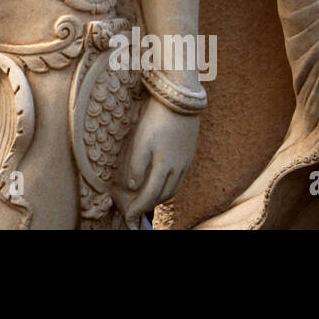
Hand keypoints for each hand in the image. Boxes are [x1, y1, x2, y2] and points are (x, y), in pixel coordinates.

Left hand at [119, 96, 200, 219]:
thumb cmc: (157, 120)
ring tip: (148, 200)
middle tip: (136, 210)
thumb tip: (133, 186)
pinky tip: (162, 182)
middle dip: (149, 205)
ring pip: (173, 189)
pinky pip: (179, 179)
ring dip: (160, 198)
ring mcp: (185, 162)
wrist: (180, 101)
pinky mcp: (189, 155)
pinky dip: (169, 187)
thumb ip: (137, 165)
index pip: (150, 195)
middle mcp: (178, 169)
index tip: (129, 216)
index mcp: (164, 167)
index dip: (139, 207)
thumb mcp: (141, 141)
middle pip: (163, 195)